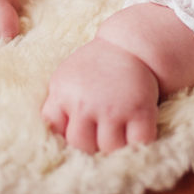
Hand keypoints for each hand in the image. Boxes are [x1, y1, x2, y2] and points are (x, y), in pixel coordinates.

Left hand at [41, 3, 193, 152]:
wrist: (131, 45)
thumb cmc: (95, 68)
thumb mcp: (64, 80)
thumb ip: (55, 108)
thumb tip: (52, 139)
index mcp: (63, 93)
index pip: (57, 132)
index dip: (68, 136)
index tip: (79, 132)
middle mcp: (85, 103)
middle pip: (82, 145)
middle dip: (91, 144)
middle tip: (101, 133)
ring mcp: (113, 108)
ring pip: (109, 148)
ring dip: (114, 145)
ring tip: (118, 131)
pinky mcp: (140, 111)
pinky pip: (138, 144)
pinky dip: (139, 144)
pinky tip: (137, 134)